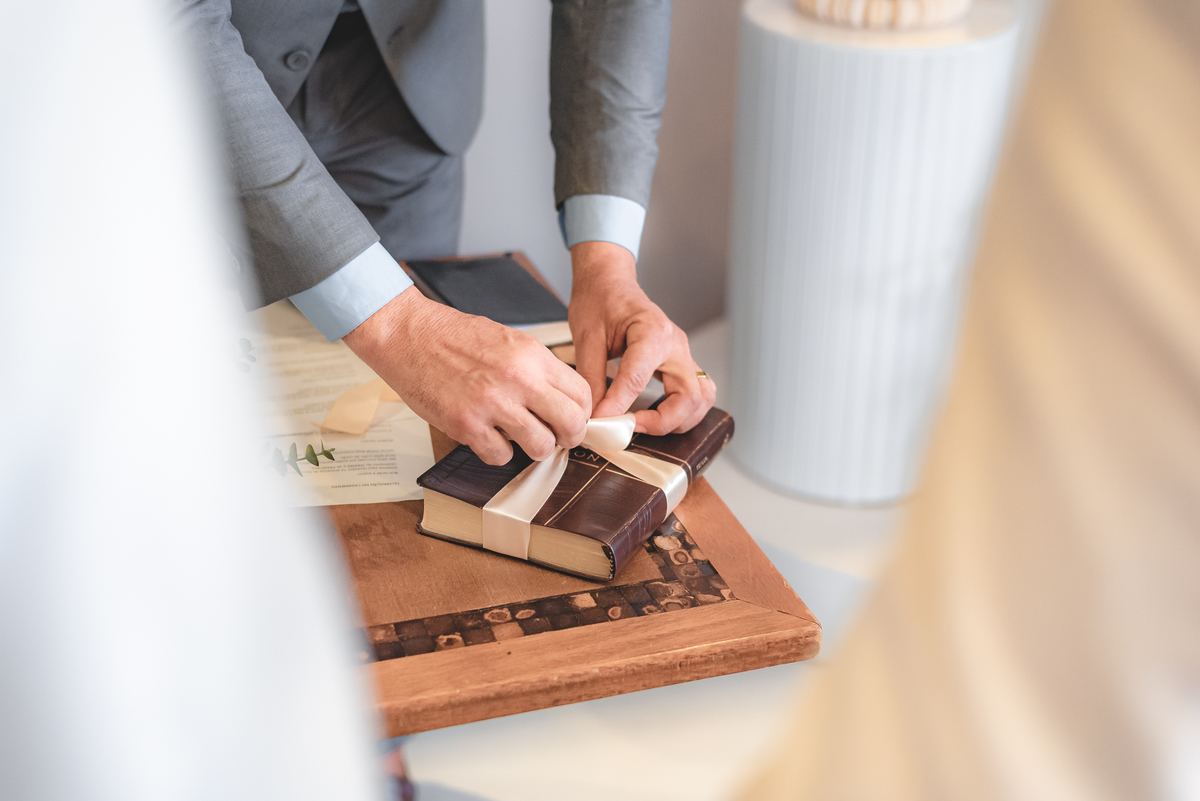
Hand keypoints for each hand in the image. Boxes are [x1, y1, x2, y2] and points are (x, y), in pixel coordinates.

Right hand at [343, 286, 590, 464]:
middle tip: (558, 438)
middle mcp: (517, 379)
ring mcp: (492, 404)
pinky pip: (500, 456)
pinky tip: (487, 435)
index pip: (582, 393)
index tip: (573, 419)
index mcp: (532, 355)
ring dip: (534, 448)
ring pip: (541, 447)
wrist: (408, 334)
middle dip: (569, 437)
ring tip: (520, 437)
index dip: (583, 412)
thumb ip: (537, 369)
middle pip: (572, 423)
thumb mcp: (509, 341)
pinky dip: (497, 451)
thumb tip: (562, 400)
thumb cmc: (454, 336)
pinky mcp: (466, 425)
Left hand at [568, 242, 715, 434]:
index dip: (617, 408)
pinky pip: (696, 393)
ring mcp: (683, 354)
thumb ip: (591, 378)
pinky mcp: (681, 363)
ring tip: (644, 424)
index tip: (597, 423)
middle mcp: (676, 345)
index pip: (637, 381)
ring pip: (701, 399)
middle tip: (628, 428)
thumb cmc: (599, 300)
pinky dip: (683, 411)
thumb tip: (593, 415)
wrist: (609, 281)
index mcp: (652, 332)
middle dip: (661, 422)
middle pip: (689, 397)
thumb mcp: (586, 337)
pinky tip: (655, 415)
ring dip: (679, 420)